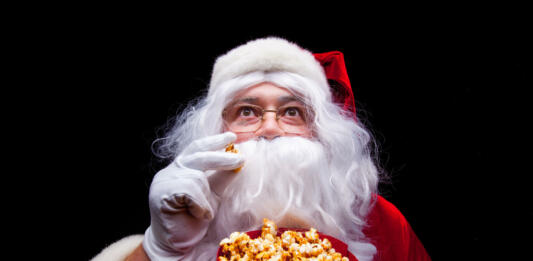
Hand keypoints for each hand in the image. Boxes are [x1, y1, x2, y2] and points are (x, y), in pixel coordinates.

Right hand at [143, 132, 243, 259]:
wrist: (177, 244)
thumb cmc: (193, 219)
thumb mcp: (213, 195)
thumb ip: (221, 178)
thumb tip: (239, 161)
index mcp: (181, 168)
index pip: (197, 148)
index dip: (214, 141)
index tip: (232, 137)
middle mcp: (170, 171)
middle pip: (198, 155)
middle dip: (222, 158)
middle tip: (240, 160)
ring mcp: (163, 181)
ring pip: (196, 177)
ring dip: (206, 197)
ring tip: (203, 212)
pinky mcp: (161, 194)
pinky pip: (189, 192)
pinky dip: (199, 205)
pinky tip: (197, 215)